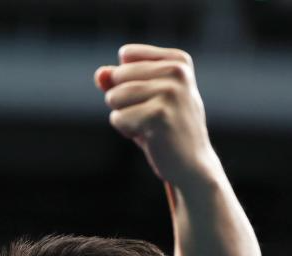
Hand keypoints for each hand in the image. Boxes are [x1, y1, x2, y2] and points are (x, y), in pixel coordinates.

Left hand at [95, 45, 219, 188]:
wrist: (191, 164)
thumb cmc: (165, 128)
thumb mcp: (143, 97)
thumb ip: (118, 80)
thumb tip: (100, 73)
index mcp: (178, 60)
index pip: (126, 55)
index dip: (127, 79)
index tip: (151, 97)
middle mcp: (177, 71)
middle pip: (118, 75)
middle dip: (123, 100)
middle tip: (150, 116)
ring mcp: (170, 92)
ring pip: (114, 96)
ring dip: (124, 116)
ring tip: (149, 126)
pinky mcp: (158, 114)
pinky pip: (117, 118)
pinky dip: (126, 130)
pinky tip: (149, 137)